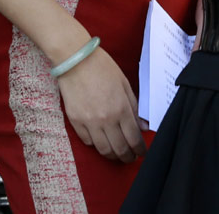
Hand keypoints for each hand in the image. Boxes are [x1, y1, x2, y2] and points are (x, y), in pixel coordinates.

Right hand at [57, 45, 146, 162]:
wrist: (76, 60)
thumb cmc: (102, 67)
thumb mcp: (124, 83)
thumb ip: (134, 106)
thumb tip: (142, 126)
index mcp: (121, 108)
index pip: (134, 138)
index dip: (140, 149)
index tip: (142, 152)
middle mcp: (106, 119)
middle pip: (120, 149)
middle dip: (128, 157)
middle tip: (131, 158)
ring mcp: (89, 122)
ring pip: (103, 150)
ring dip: (113, 155)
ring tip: (117, 154)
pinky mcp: (75, 122)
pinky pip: (87, 142)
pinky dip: (96, 144)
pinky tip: (101, 141)